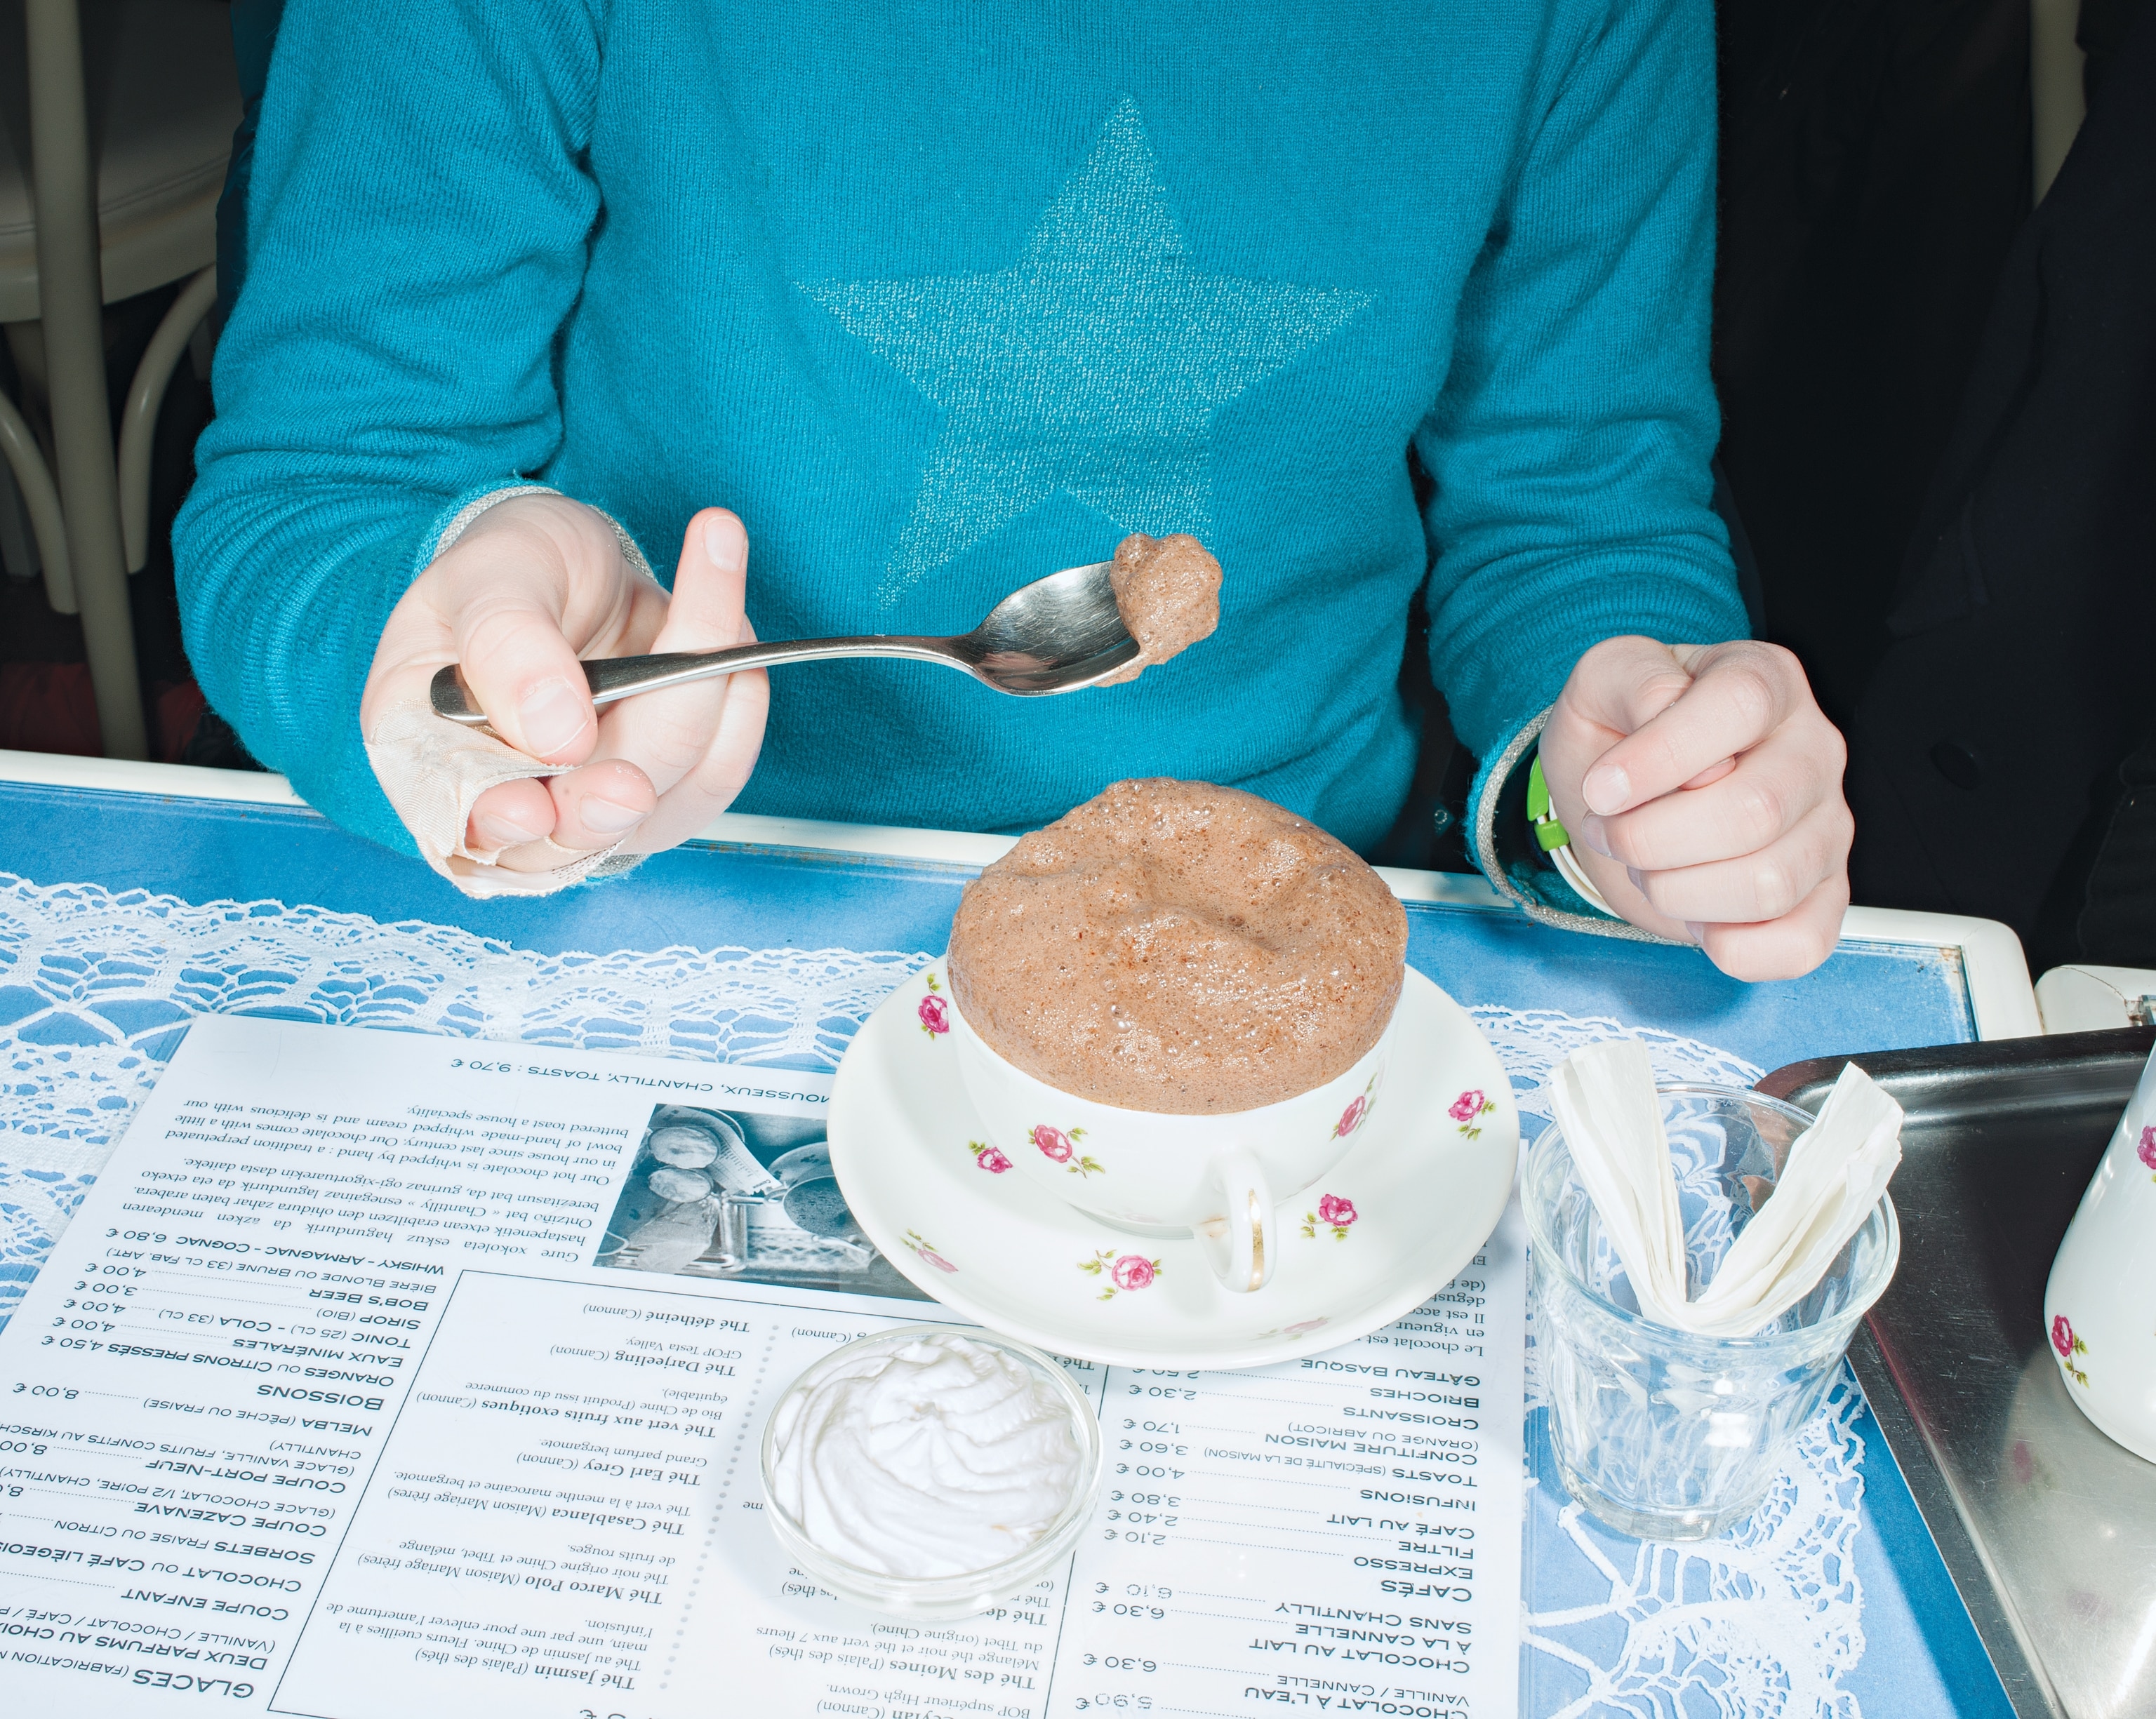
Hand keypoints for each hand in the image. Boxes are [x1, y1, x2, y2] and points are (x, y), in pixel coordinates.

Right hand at [361, 492, 768, 872]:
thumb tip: (555, 733)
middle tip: (659, 711)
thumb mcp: (488, 576)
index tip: (531, 807)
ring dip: (698, 709)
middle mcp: (504, 798)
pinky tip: (732, 640)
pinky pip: (714, 779)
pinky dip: (737, 711)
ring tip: (714, 604)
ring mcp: (587, 807)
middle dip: (620, 783)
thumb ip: (506, 646)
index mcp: (425, 748)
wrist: (572, 567)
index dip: (496, 821)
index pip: (454, 815)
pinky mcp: (660, 795)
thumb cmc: (512, 570)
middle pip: (569, 828)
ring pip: (656, 805)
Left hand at [1536, 637, 1850, 980]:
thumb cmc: (1620, 733)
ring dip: (1676, 890)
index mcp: (1767, 682)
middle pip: (1753, 811)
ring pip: (1769, 884)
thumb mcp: (1604, 681)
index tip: (1600, 789)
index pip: (1740, 706)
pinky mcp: (1825, 897)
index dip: (1661, 755)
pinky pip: (1797, 945)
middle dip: (1650, 838)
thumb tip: (1666, 718)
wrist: (1625, 796)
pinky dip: (1726, 946)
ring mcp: (1829, 829)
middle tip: (1610, 832)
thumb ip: (1635, 681)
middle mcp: (1814, 751)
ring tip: (1649, 866)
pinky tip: (1693, 911)